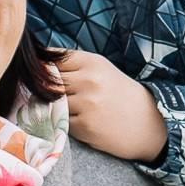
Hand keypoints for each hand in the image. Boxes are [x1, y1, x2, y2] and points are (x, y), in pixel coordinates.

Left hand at [52, 50, 166, 164]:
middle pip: (49, 81)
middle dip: (43, 88)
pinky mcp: (85, 126)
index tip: (41, 75)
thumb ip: (72, 67)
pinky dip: (64, 123)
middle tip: (48, 96)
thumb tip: (37, 65)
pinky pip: (60, 121)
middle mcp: (90, 80)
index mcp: (93, 63)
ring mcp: (87, 104)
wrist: (148, 123)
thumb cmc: (119, 95)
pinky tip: (79, 122)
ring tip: (68, 109)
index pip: (53, 59)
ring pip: (52, 102)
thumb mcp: (100, 71)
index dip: (43, 68)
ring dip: (53, 107)